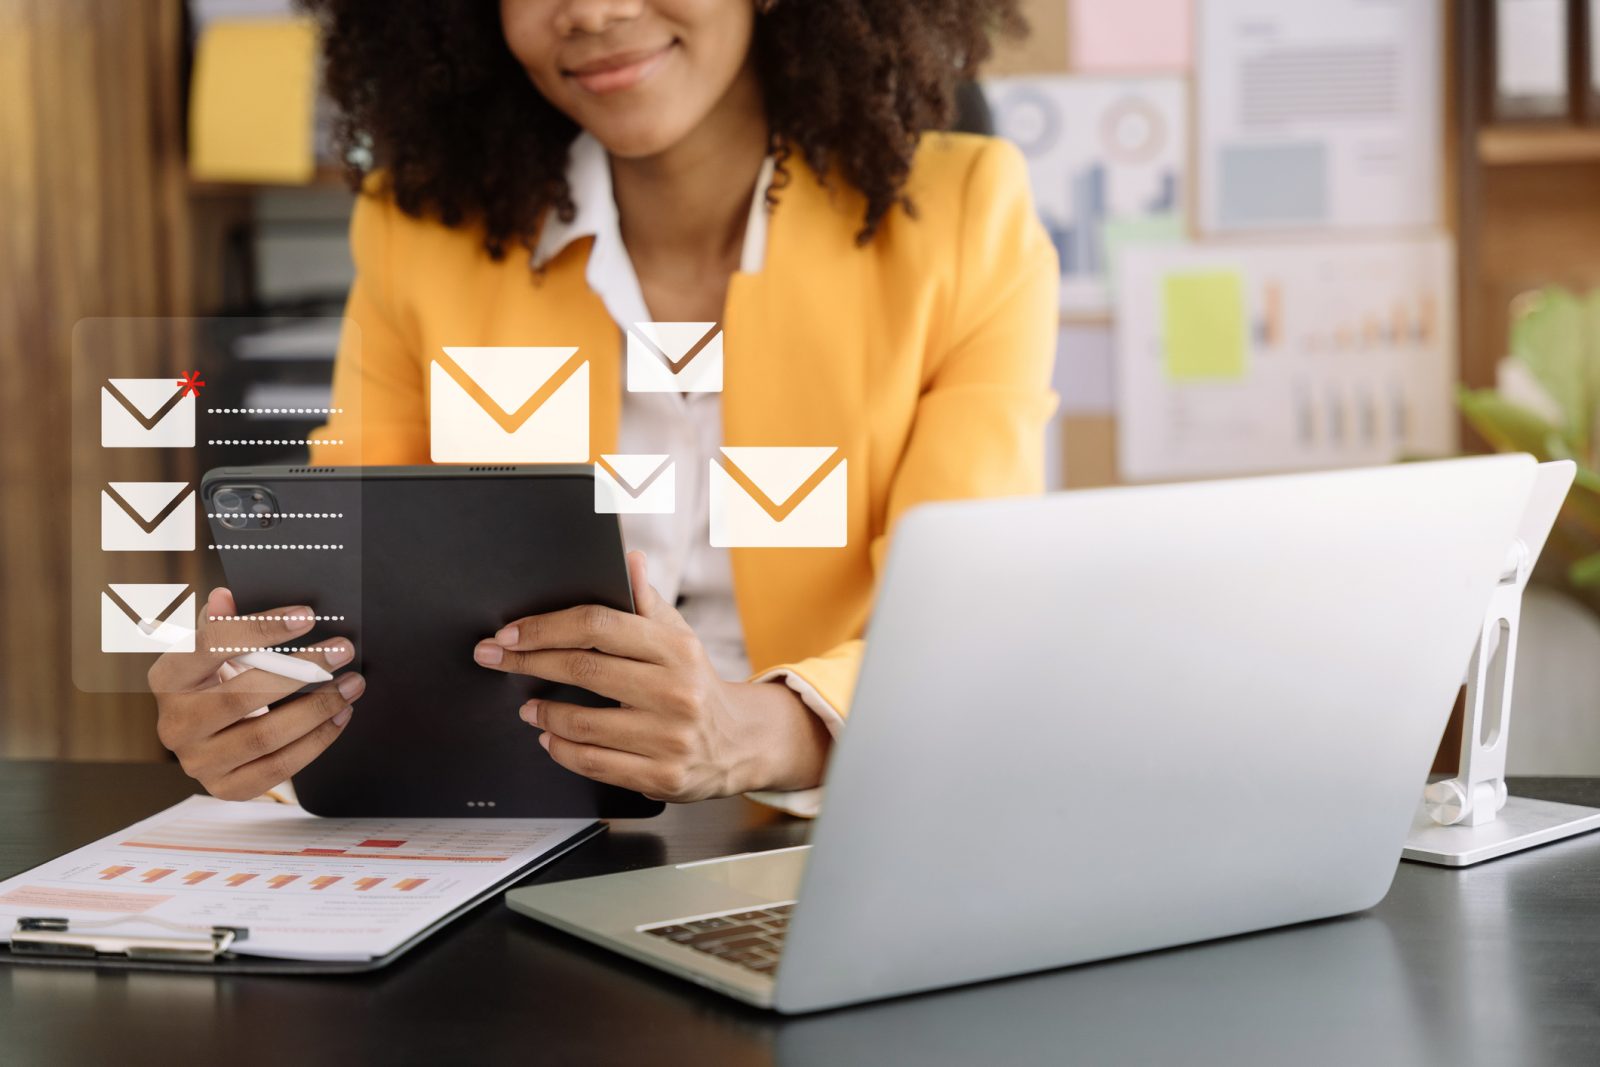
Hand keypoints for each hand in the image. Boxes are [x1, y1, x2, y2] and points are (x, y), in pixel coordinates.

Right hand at [150, 588, 364, 800]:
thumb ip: (221, 624)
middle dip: (302, 670)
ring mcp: (198, 762)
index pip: (211, 646)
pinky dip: (317, 740)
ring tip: (352, 684)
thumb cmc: (218, 679)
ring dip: (318, 708)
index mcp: (168, 678)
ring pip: (265, 736)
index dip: (259, 629)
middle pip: (242, 695)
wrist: (210, 734)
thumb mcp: (213, 648)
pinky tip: (341, 716)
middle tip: (343, 650)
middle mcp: (175, 724)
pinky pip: (279, 768)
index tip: (307, 615)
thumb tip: (224, 597)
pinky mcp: (226, 788)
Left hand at [473, 552, 830, 801]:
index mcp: (676, 649)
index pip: (599, 626)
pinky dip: (562, 749)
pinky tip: (550, 738)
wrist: (740, 741)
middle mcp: (675, 691)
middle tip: (493, 659)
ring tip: (527, 706)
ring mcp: (670, 737)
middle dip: (527, 662)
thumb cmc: (695, 682)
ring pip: (583, 722)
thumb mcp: (679, 637)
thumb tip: (630, 558)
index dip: (547, 627)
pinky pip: (595, 762)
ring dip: (543, 712)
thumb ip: (647, 601)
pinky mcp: (663, 776)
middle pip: (584, 669)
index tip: (510, 633)